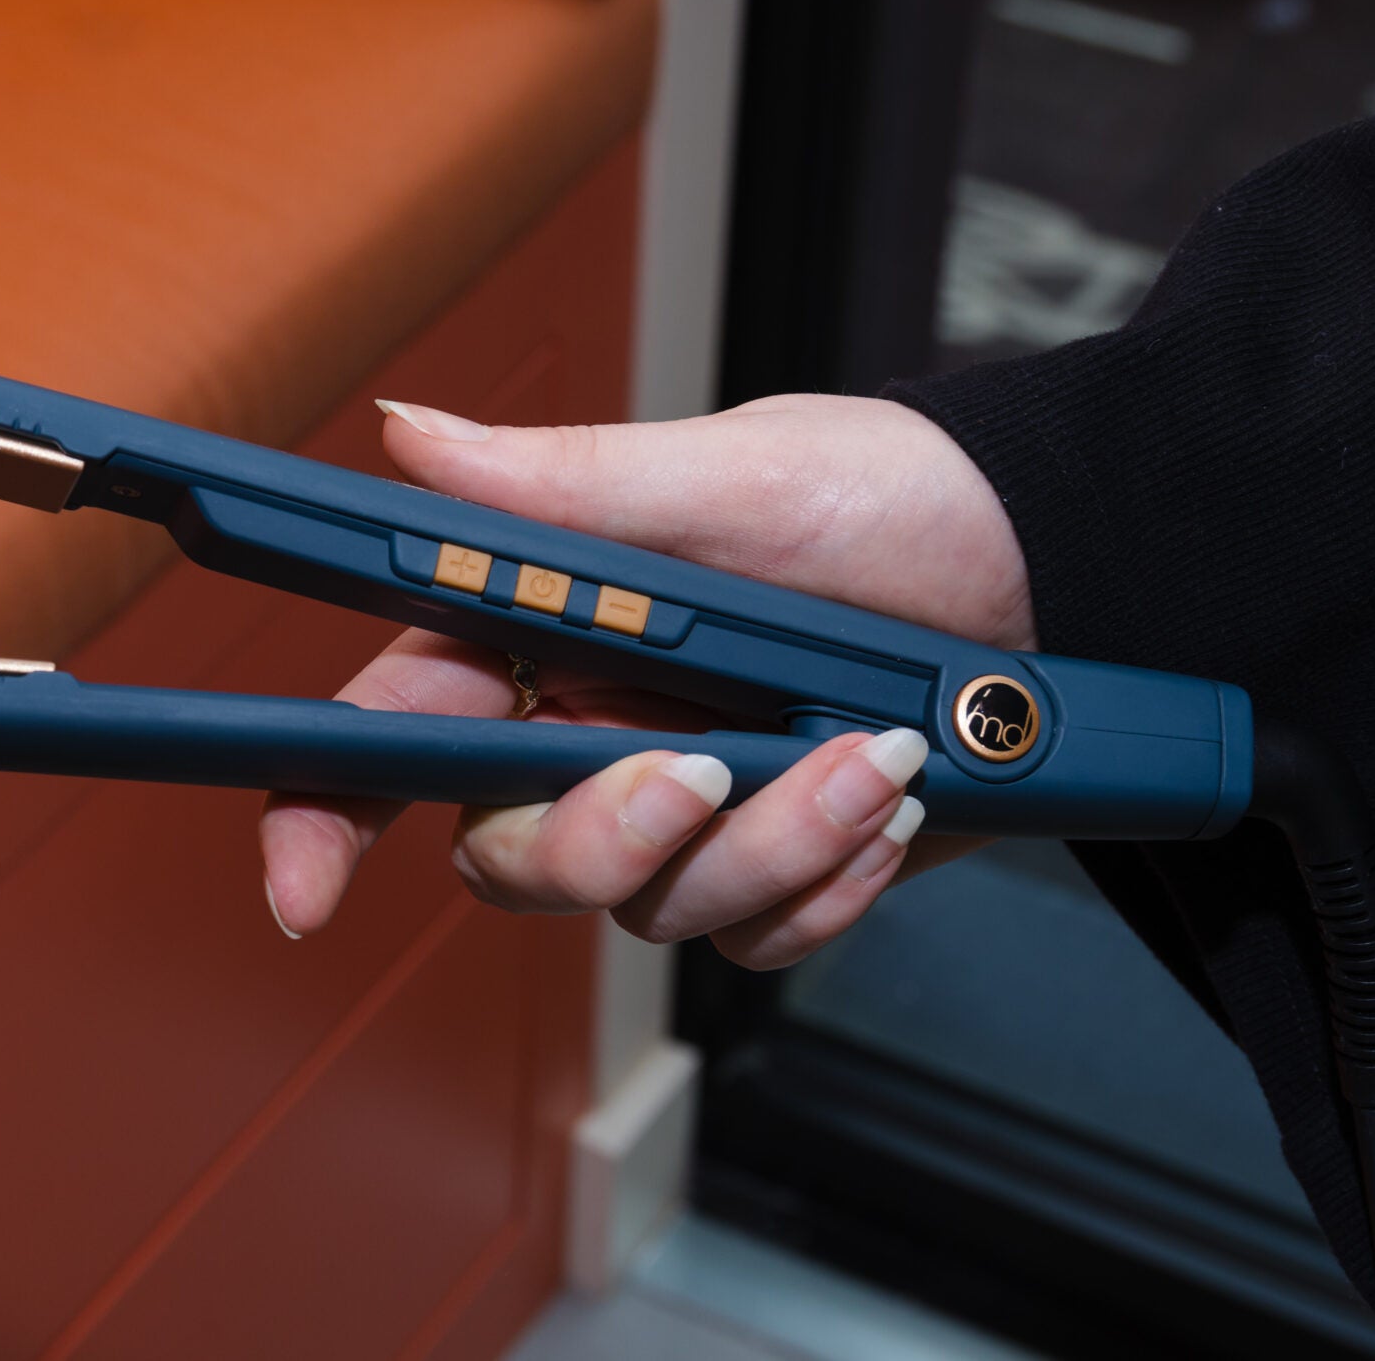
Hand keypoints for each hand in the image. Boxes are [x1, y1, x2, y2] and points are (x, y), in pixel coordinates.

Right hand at [258, 394, 1033, 968]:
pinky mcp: (774, 867)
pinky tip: (887, 805)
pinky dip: (825, 883)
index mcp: (544, 630)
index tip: (307, 887)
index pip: (393, 727)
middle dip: (601, 833)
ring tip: (871, 757)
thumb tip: (409, 438)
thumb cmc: (899, 496)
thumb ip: (562, 488)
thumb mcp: (734, 476)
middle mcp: (593, 728)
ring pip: (647, 905)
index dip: (325, 810)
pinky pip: (752, 936)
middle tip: (697, 773)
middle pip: (510, 852)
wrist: (1067, 578)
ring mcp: (687, 809)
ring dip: (765, 846)